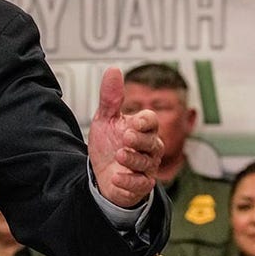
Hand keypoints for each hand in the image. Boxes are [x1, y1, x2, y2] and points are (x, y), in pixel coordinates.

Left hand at [87, 67, 162, 207]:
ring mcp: (147, 167)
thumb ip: (110, 97)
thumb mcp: (105, 119)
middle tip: (126, 137)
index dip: (146, 121)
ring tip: (119, 155)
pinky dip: (128, 181)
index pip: (152, 121)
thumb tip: (113, 70)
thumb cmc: (108, 145)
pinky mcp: (140, 185)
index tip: (135, 121)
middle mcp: (149, 148)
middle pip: (153, 142)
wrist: (101, 174)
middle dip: (140, 140)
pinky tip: (116, 177)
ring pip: (147, 163)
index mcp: (143, 129)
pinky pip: (140, 184)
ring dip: (133, 159)